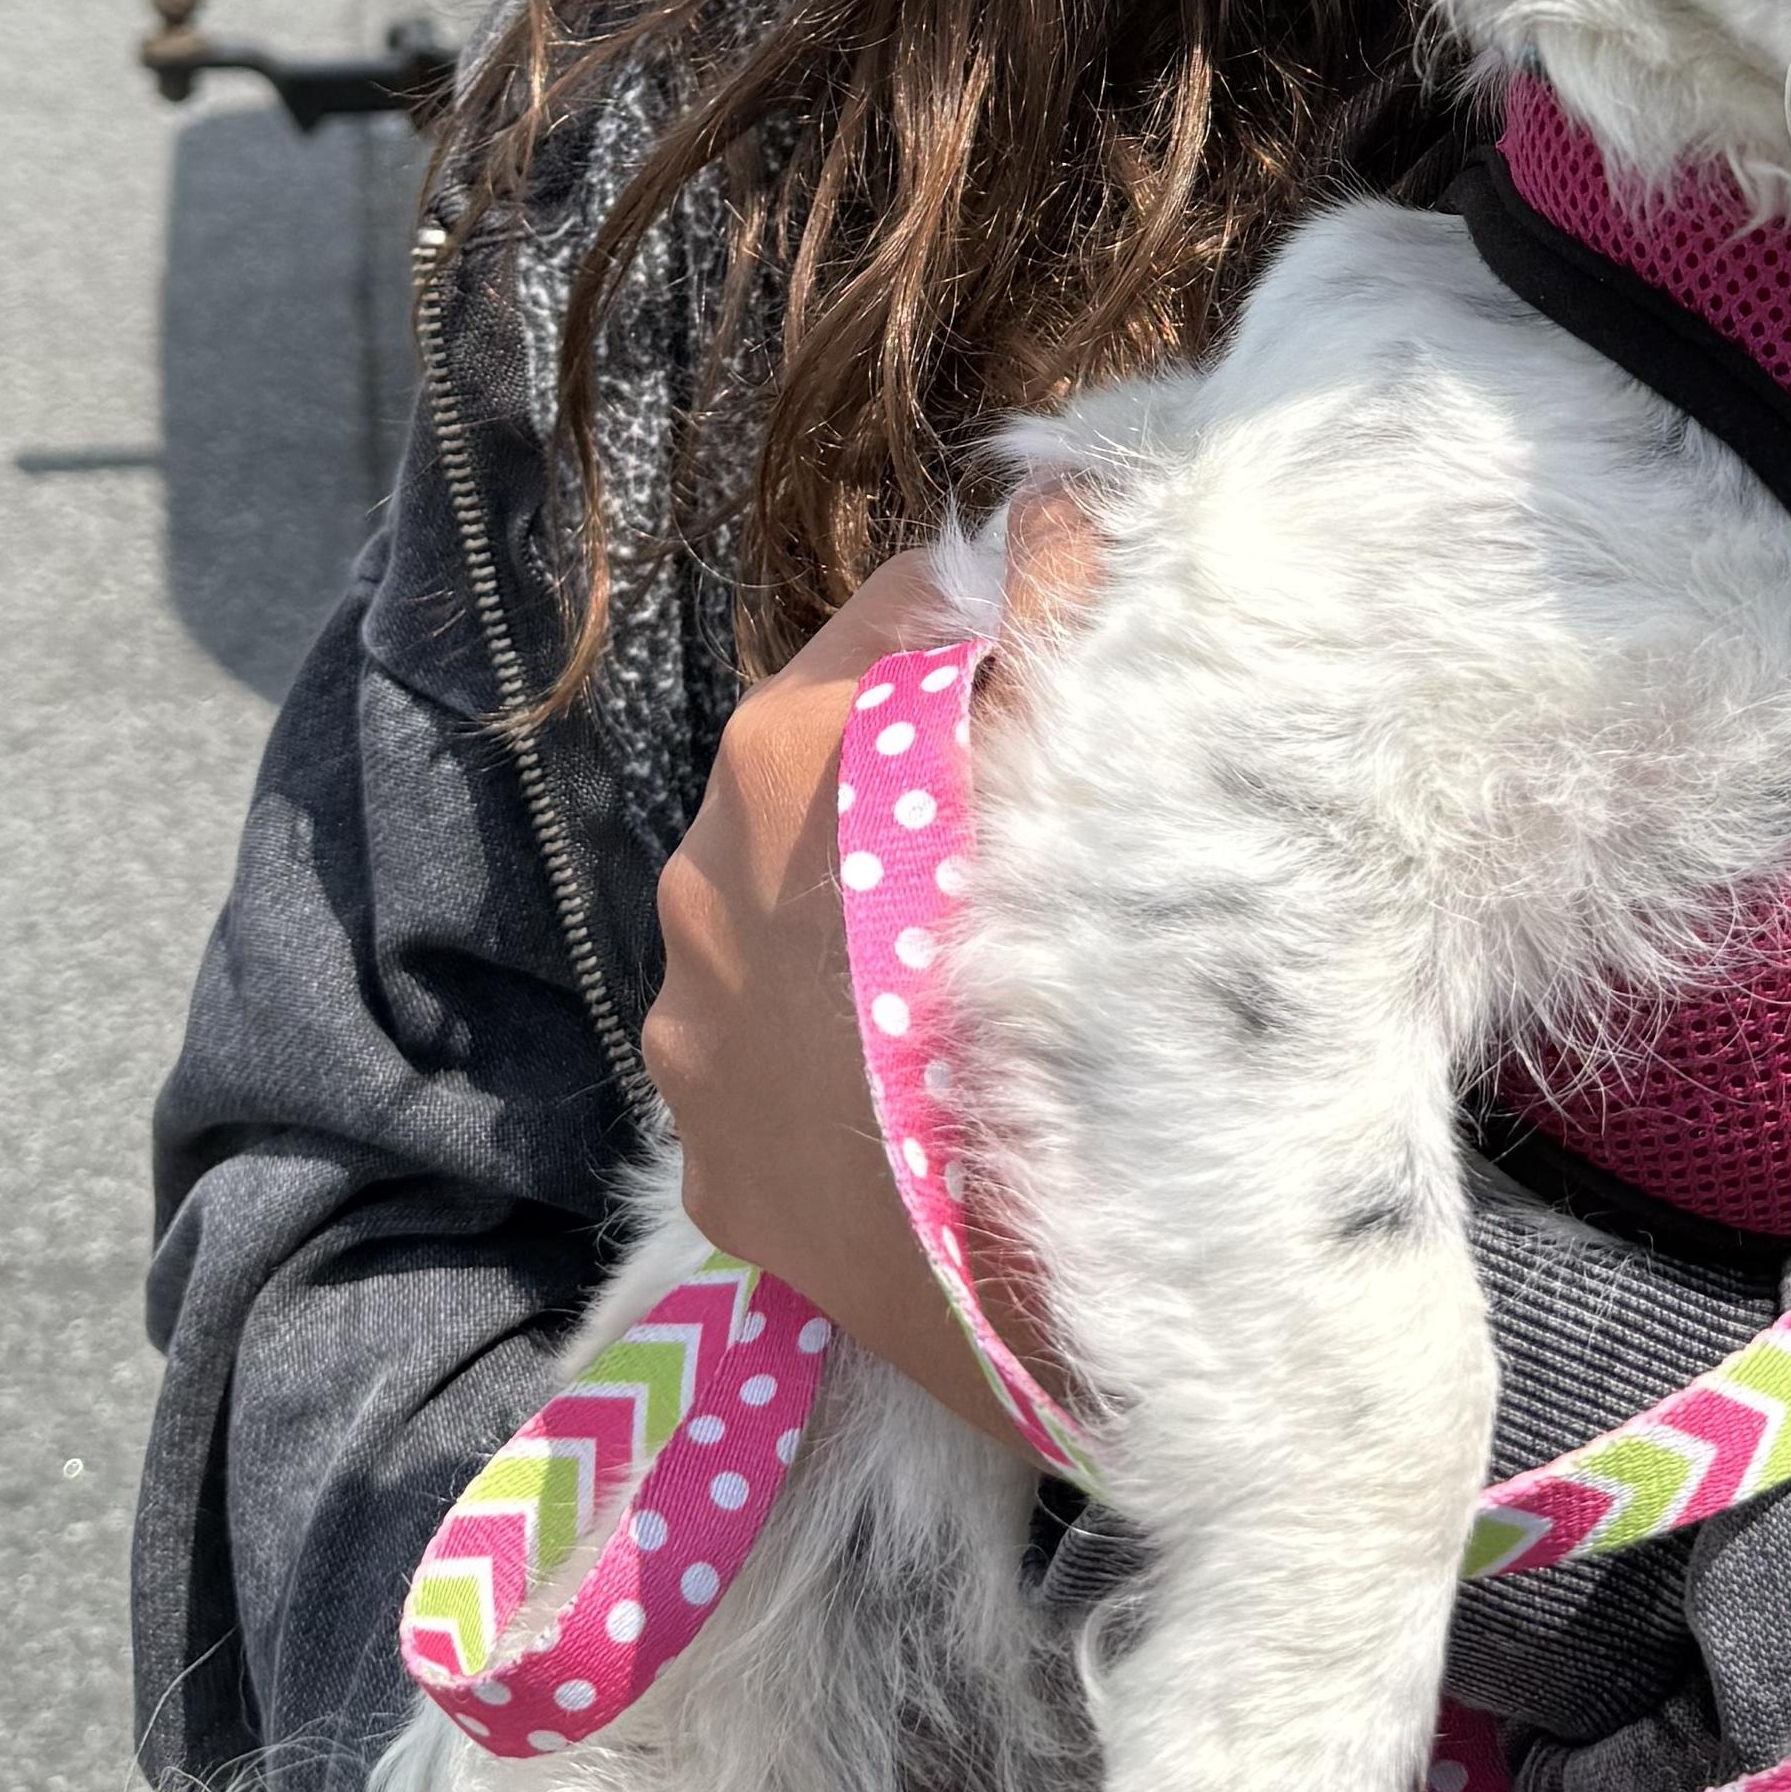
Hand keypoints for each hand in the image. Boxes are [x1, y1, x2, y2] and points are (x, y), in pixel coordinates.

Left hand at [643, 500, 1092, 1443]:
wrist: (1045, 1300)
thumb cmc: (1084, 1000)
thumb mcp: (1100, 773)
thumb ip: (1073, 603)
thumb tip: (1060, 491)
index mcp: (792, 747)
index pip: (905, 604)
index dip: (1012, 623)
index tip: (1091, 678)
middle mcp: (705, 868)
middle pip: (841, 753)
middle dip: (938, 768)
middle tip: (1064, 837)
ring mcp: (690, 1023)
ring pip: (801, 903)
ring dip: (885, 910)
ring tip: (1002, 976)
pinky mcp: (706, 1155)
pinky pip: (782, 1048)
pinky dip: (851, 1045)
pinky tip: (942, 1086)